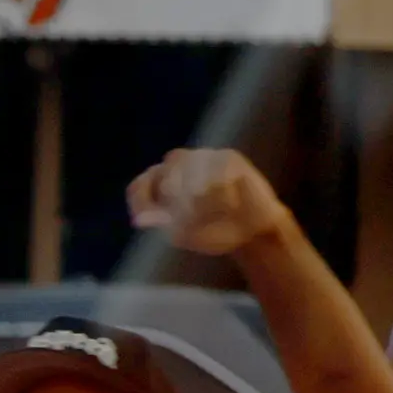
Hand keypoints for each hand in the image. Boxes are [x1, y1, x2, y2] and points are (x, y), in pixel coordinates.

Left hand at [126, 148, 293, 257]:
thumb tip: (140, 220)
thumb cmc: (215, 231)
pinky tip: (232, 205)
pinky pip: (218, 179)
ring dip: (203, 205)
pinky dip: (223, 199)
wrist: (253, 232)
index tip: (146, 222)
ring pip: (192, 179)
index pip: (139, 186)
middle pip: (166, 180)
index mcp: (162, 183)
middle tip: (196, 223)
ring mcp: (203, 157)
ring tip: (216, 214)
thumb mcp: (184, 235)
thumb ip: (163, 225)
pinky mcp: (228, 158)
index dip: (142, 203)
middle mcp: (179, 165)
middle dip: (180, 208)